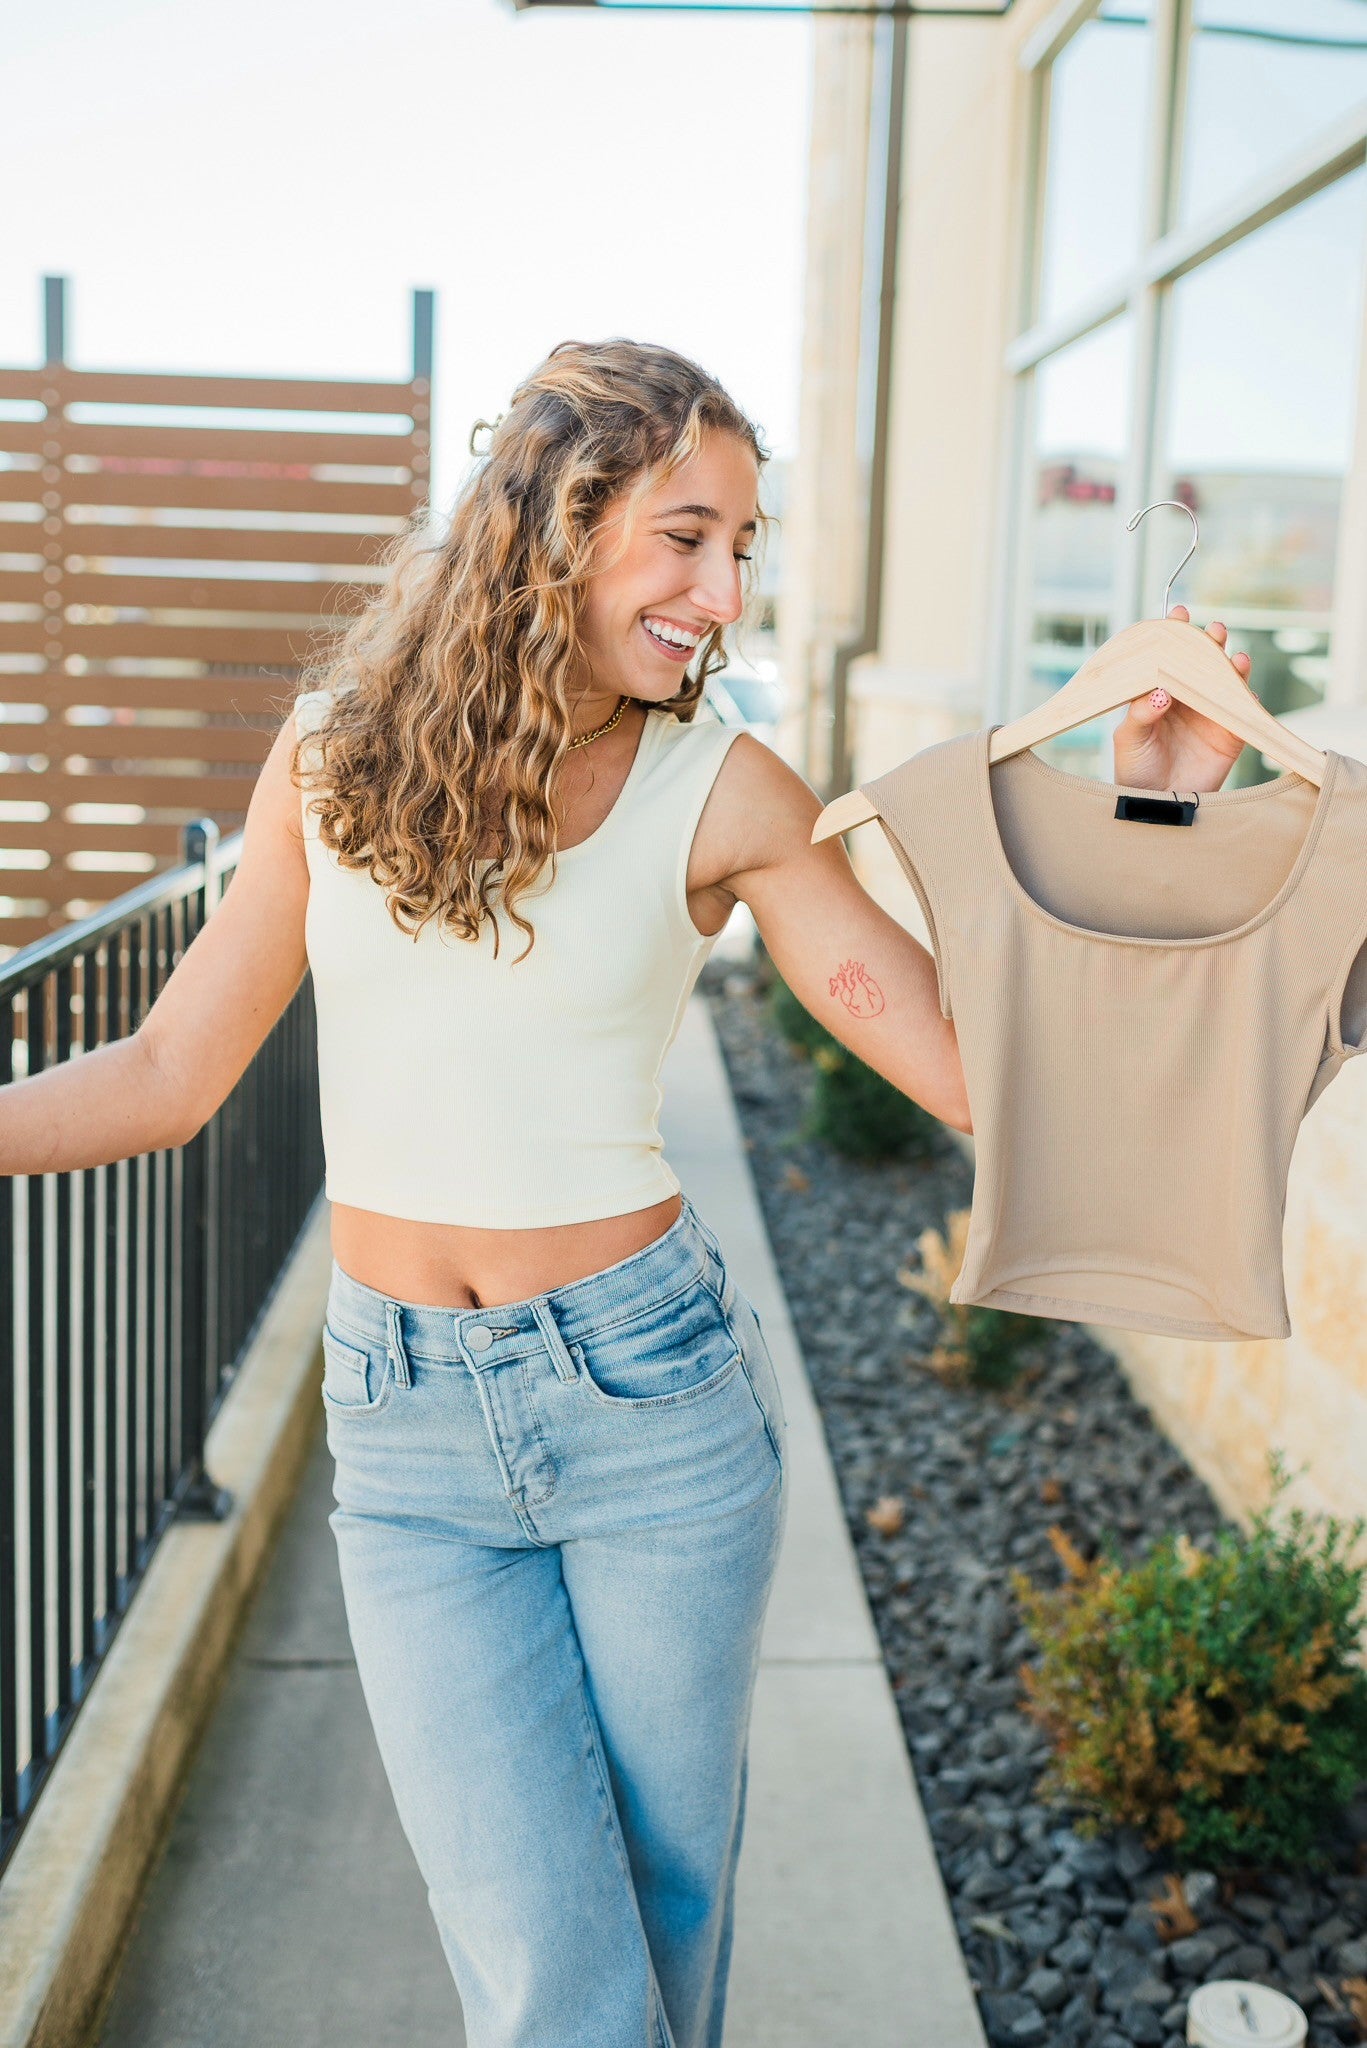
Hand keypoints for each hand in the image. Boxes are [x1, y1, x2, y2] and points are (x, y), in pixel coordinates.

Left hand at [1110, 606, 1255, 793]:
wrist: (1155, 805)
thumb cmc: (1134, 769)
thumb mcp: (1129, 738)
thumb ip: (1141, 713)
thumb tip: (1160, 692)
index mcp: (1160, 691)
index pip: (1170, 656)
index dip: (1176, 633)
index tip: (1179, 614)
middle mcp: (1188, 696)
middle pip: (1204, 660)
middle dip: (1210, 642)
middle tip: (1213, 632)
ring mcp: (1210, 712)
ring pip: (1227, 679)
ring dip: (1233, 665)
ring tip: (1234, 658)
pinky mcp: (1230, 733)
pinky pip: (1243, 710)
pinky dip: (1246, 698)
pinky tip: (1243, 691)